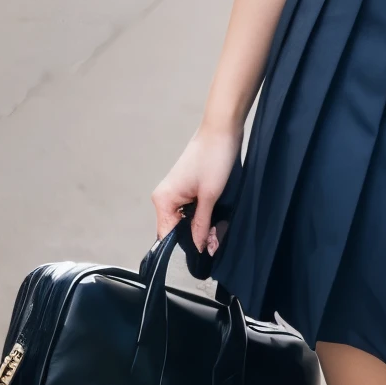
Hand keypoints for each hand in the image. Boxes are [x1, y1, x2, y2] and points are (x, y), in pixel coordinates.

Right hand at [151, 124, 239, 255]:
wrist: (222, 131)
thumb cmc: (213, 159)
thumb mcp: (209, 197)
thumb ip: (200, 225)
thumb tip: (197, 247)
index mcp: (163, 200)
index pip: (166, 235)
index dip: (183, 247)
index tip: (203, 254)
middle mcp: (165, 198)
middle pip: (177, 230)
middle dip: (197, 238)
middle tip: (215, 244)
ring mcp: (176, 193)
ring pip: (187, 221)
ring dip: (203, 228)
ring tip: (218, 234)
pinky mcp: (188, 189)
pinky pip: (193, 211)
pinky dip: (204, 217)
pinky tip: (217, 221)